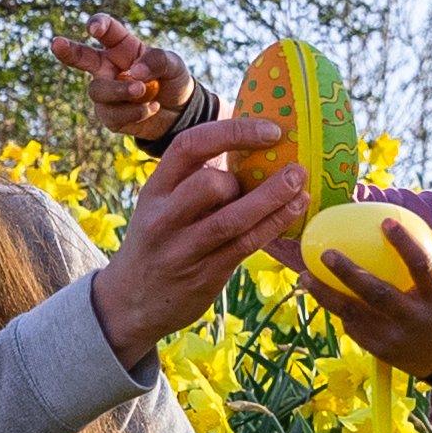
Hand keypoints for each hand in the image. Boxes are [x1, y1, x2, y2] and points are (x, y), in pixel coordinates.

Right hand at [53, 14, 198, 145]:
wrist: (178, 113)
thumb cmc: (172, 80)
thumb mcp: (174, 64)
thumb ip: (157, 61)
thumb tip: (134, 72)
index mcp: (122, 47)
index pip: (107, 31)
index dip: (98, 25)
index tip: (94, 29)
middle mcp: (107, 67)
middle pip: (81, 57)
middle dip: (67, 50)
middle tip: (55, 43)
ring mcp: (106, 92)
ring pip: (98, 91)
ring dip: (120, 90)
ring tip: (142, 90)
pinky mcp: (109, 116)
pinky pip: (112, 115)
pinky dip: (135, 112)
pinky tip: (152, 108)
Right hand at [86, 117, 296, 367]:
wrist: (131, 301)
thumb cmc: (159, 242)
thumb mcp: (162, 206)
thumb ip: (193, 180)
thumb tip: (253, 147)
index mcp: (155, 190)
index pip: (189, 146)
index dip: (233, 132)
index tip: (271, 130)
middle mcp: (163, 218)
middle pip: (208, 184)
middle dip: (249, 177)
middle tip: (285, 172)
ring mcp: (182, 250)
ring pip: (232, 219)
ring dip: (273, 199)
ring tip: (301, 184)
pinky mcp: (204, 275)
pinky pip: (245, 245)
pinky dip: (273, 225)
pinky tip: (294, 210)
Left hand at [305, 207, 431, 381]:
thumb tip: (414, 222)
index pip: (422, 267)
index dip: (405, 244)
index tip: (385, 222)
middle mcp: (415, 320)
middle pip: (377, 294)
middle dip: (349, 273)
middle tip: (326, 253)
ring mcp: (395, 338)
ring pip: (353, 314)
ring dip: (325, 294)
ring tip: (304, 276)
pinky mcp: (379, 351)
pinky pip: (352, 326)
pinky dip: (337, 309)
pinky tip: (322, 293)